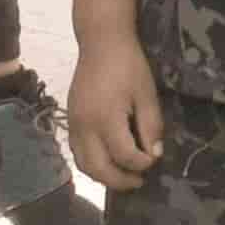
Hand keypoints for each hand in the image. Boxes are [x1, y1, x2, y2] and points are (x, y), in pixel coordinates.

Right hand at [68, 35, 167, 186]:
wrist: (101, 43)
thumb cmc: (128, 66)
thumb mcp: (147, 94)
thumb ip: (151, 126)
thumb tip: (154, 154)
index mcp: (106, 119)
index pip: (124, 156)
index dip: (142, 164)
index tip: (154, 160)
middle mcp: (85, 127)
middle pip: (99, 168)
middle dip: (120, 180)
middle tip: (139, 181)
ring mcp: (74, 124)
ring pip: (83, 164)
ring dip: (103, 176)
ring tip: (123, 175)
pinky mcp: (70, 121)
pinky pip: (77, 152)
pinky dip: (91, 164)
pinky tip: (107, 161)